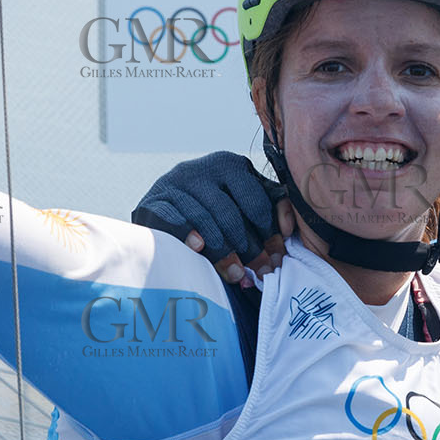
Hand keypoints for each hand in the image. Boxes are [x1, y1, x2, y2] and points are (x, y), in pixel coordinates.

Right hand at [132, 152, 291, 286]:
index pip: (256, 200)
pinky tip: (198, 248)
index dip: (270, 232)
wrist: (169, 212)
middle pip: (230, 214)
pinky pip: (171, 219)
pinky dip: (186, 233)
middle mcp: (200, 169)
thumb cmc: (218, 211)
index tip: (279, 258)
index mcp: (229, 165)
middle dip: (250, 248)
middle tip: (261, 273)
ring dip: (223, 252)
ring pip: (203, 219)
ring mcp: (172, 184)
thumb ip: (271, 208)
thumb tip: (288, 228)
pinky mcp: (151, 203)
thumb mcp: (245, 203)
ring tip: (236, 275)